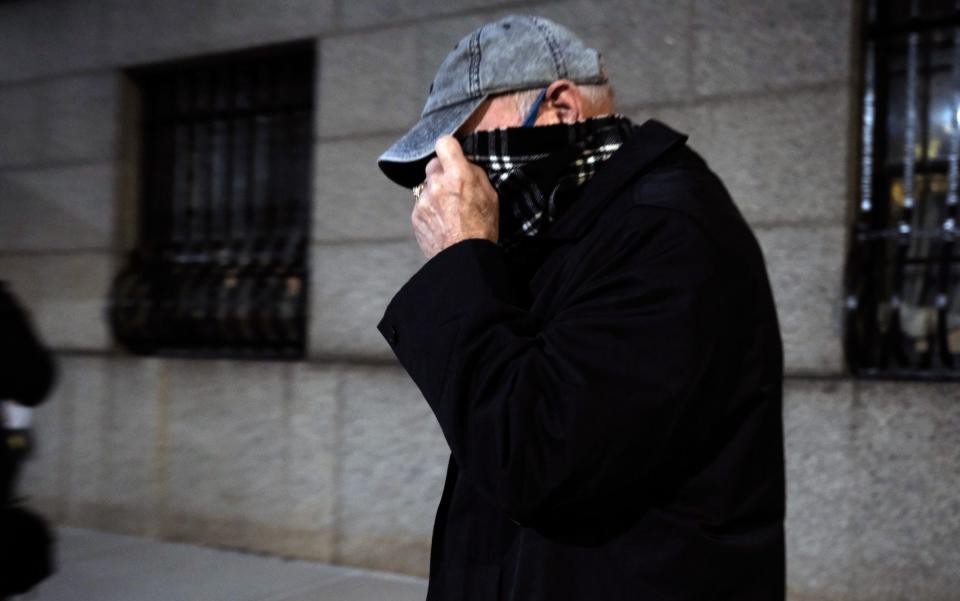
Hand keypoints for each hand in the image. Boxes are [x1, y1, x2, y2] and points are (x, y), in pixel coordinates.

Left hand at [411, 136, 498, 259]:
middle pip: (433, 165)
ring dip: (435, 193)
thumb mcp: (490, 196)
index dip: (448, 148)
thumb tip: (464, 163)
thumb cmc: (482, 228)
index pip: (444, 143)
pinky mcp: (415, 215)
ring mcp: (423, 200)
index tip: (451, 155)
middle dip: (442, 173)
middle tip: (453, 188)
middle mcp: (437, 184)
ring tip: (449, 211)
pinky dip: (429, 210)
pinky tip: (442, 222)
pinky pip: (421, 205)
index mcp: (458, 175)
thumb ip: (474, 174)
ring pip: (426, 186)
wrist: (465, 257)